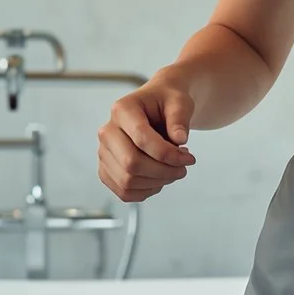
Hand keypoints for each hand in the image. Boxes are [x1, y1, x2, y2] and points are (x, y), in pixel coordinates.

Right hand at [97, 78, 197, 201]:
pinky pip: (124, 192)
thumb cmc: (167, 103)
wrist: (158, 108)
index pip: (141, 139)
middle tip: (183, 168)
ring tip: (173, 170)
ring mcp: (104, 152)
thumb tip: (180, 139)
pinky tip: (160, 178)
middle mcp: (108, 131)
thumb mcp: (179, 102)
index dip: (168, 154)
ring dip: (157, 182)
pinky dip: (146, 191)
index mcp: (122, 109)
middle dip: (164, 171)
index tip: (189, 158)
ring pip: (127, 181)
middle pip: (131, 164)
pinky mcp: (107, 170)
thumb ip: (180, 118)